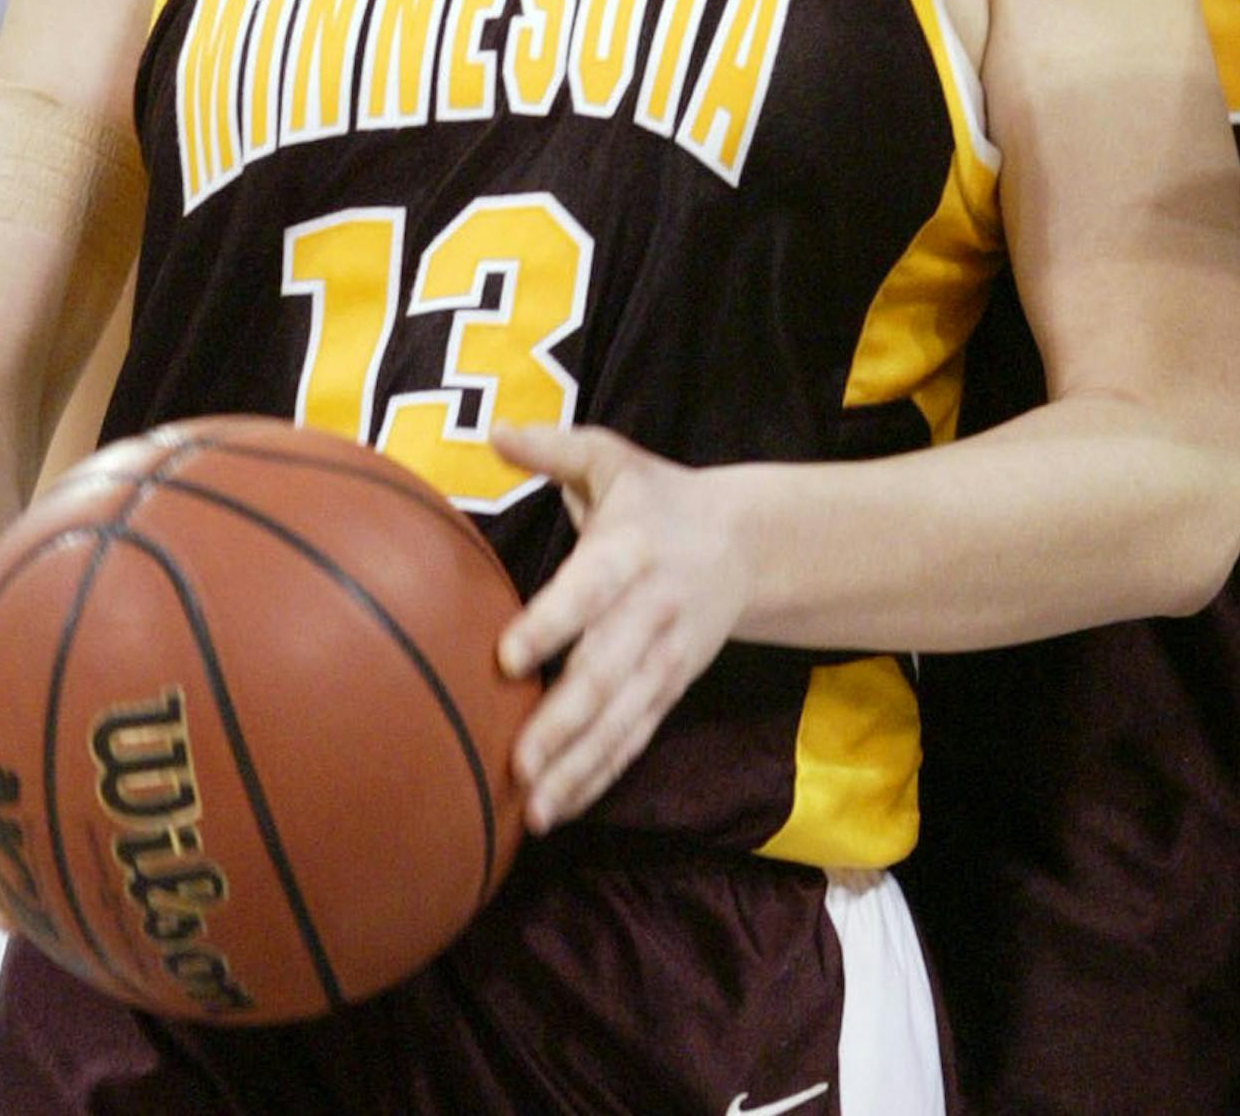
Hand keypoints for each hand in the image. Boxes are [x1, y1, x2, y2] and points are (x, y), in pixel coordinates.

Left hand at [491, 425, 752, 834]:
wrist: (745, 542)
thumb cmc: (655, 498)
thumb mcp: (612, 459)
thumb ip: (554, 448)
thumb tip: (495, 430)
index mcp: (630, 549)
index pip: (590, 588)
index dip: (553, 621)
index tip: (507, 656)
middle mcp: (650, 609)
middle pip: (608, 670)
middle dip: (565, 720)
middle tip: (517, 761)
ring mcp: (665, 656)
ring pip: (622, 717)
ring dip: (579, 765)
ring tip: (533, 809)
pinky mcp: (670, 687)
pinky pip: (634, 736)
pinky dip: (599, 775)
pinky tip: (558, 808)